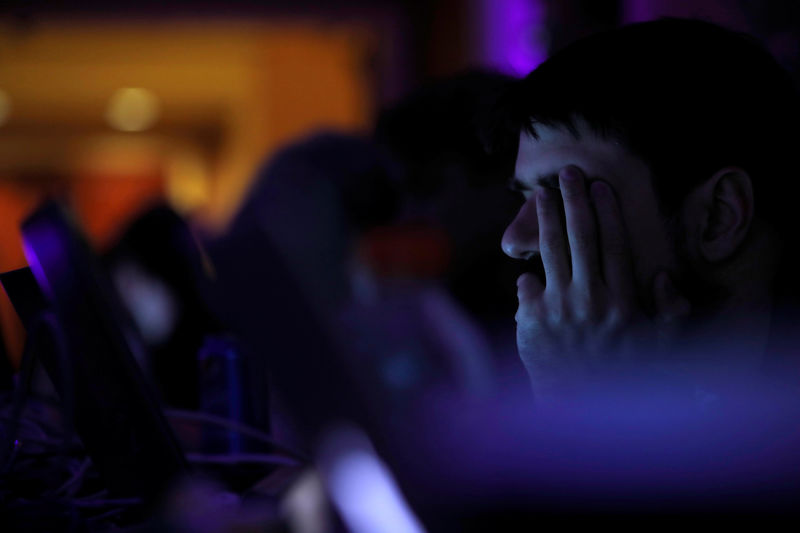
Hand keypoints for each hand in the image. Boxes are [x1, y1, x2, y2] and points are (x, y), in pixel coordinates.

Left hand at [515, 166, 689, 400]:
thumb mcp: (661, 347)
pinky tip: (525, 259)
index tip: (599, 187)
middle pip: (581, 237)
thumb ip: (669, 312)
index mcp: (623, 301)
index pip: (613, 245)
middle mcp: (590, 299)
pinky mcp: (532, 320)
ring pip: (551, 251)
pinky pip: (527, 285)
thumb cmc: (624, 375)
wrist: (581, 407)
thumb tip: (660, 276)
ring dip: (546, 219)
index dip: (606, 212)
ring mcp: (559, 308)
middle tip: (567, 174)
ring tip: (541, 195)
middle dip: (574, 201)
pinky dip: (527, 273)